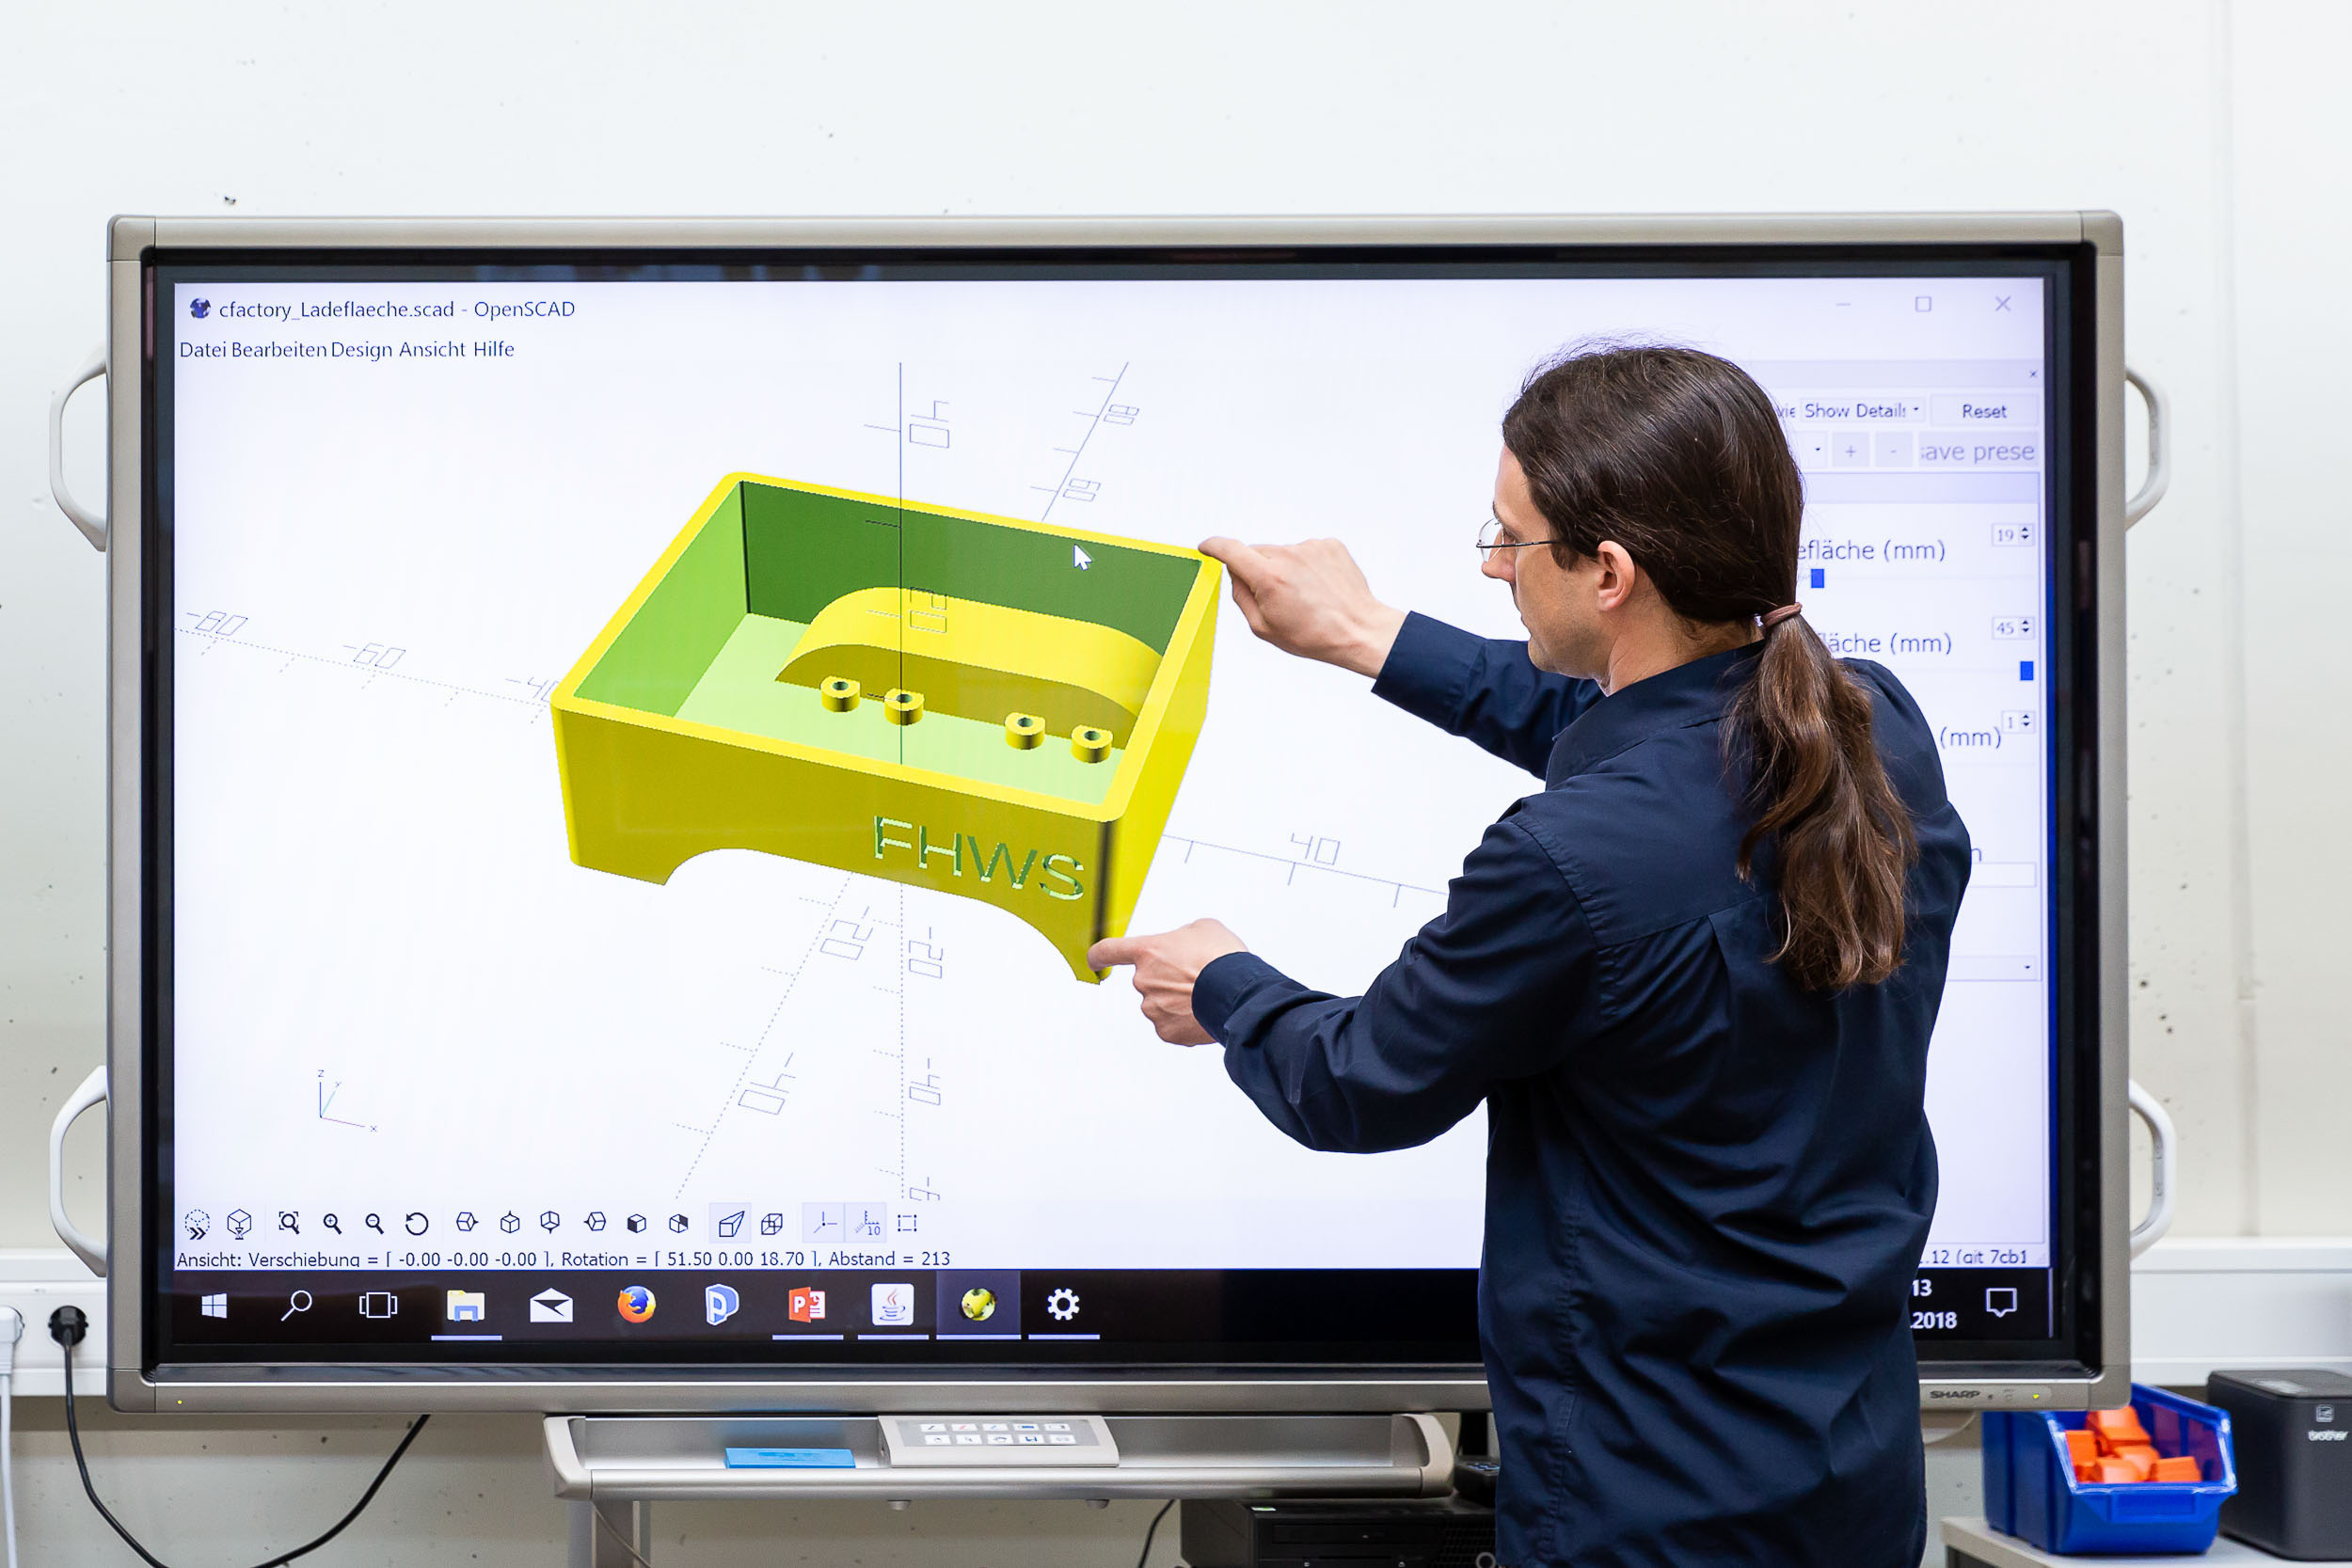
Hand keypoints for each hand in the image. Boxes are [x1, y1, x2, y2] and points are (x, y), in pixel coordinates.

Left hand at [1086, 919, 1248, 1044]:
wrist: (1238, 993)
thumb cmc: (1222, 958)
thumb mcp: (1203, 928)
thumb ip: (1182, 936)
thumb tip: (1183, 947)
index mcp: (1147, 951)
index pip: (1109, 950)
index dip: (1100, 954)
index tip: (1095, 959)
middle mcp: (1143, 981)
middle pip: (1149, 980)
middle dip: (1168, 979)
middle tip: (1195, 976)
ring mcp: (1153, 1008)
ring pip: (1161, 1003)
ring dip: (1178, 1000)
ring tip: (1205, 995)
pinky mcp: (1166, 1032)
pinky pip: (1172, 1025)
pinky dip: (1186, 1020)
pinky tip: (1203, 1011)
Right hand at [1198, 536, 1407, 677]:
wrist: (1359, 631)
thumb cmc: (1313, 636)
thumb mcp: (1263, 628)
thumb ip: (1241, 596)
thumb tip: (1235, 574)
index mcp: (1268, 577)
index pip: (1229, 549)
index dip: (1213, 547)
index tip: (1206, 548)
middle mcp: (1289, 555)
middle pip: (1257, 553)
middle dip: (1258, 570)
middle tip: (1275, 597)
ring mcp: (1312, 547)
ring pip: (1283, 552)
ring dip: (1285, 568)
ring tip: (1304, 595)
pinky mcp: (1330, 545)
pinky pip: (1305, 551)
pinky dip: (1306, 565)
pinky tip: (1318, 587)